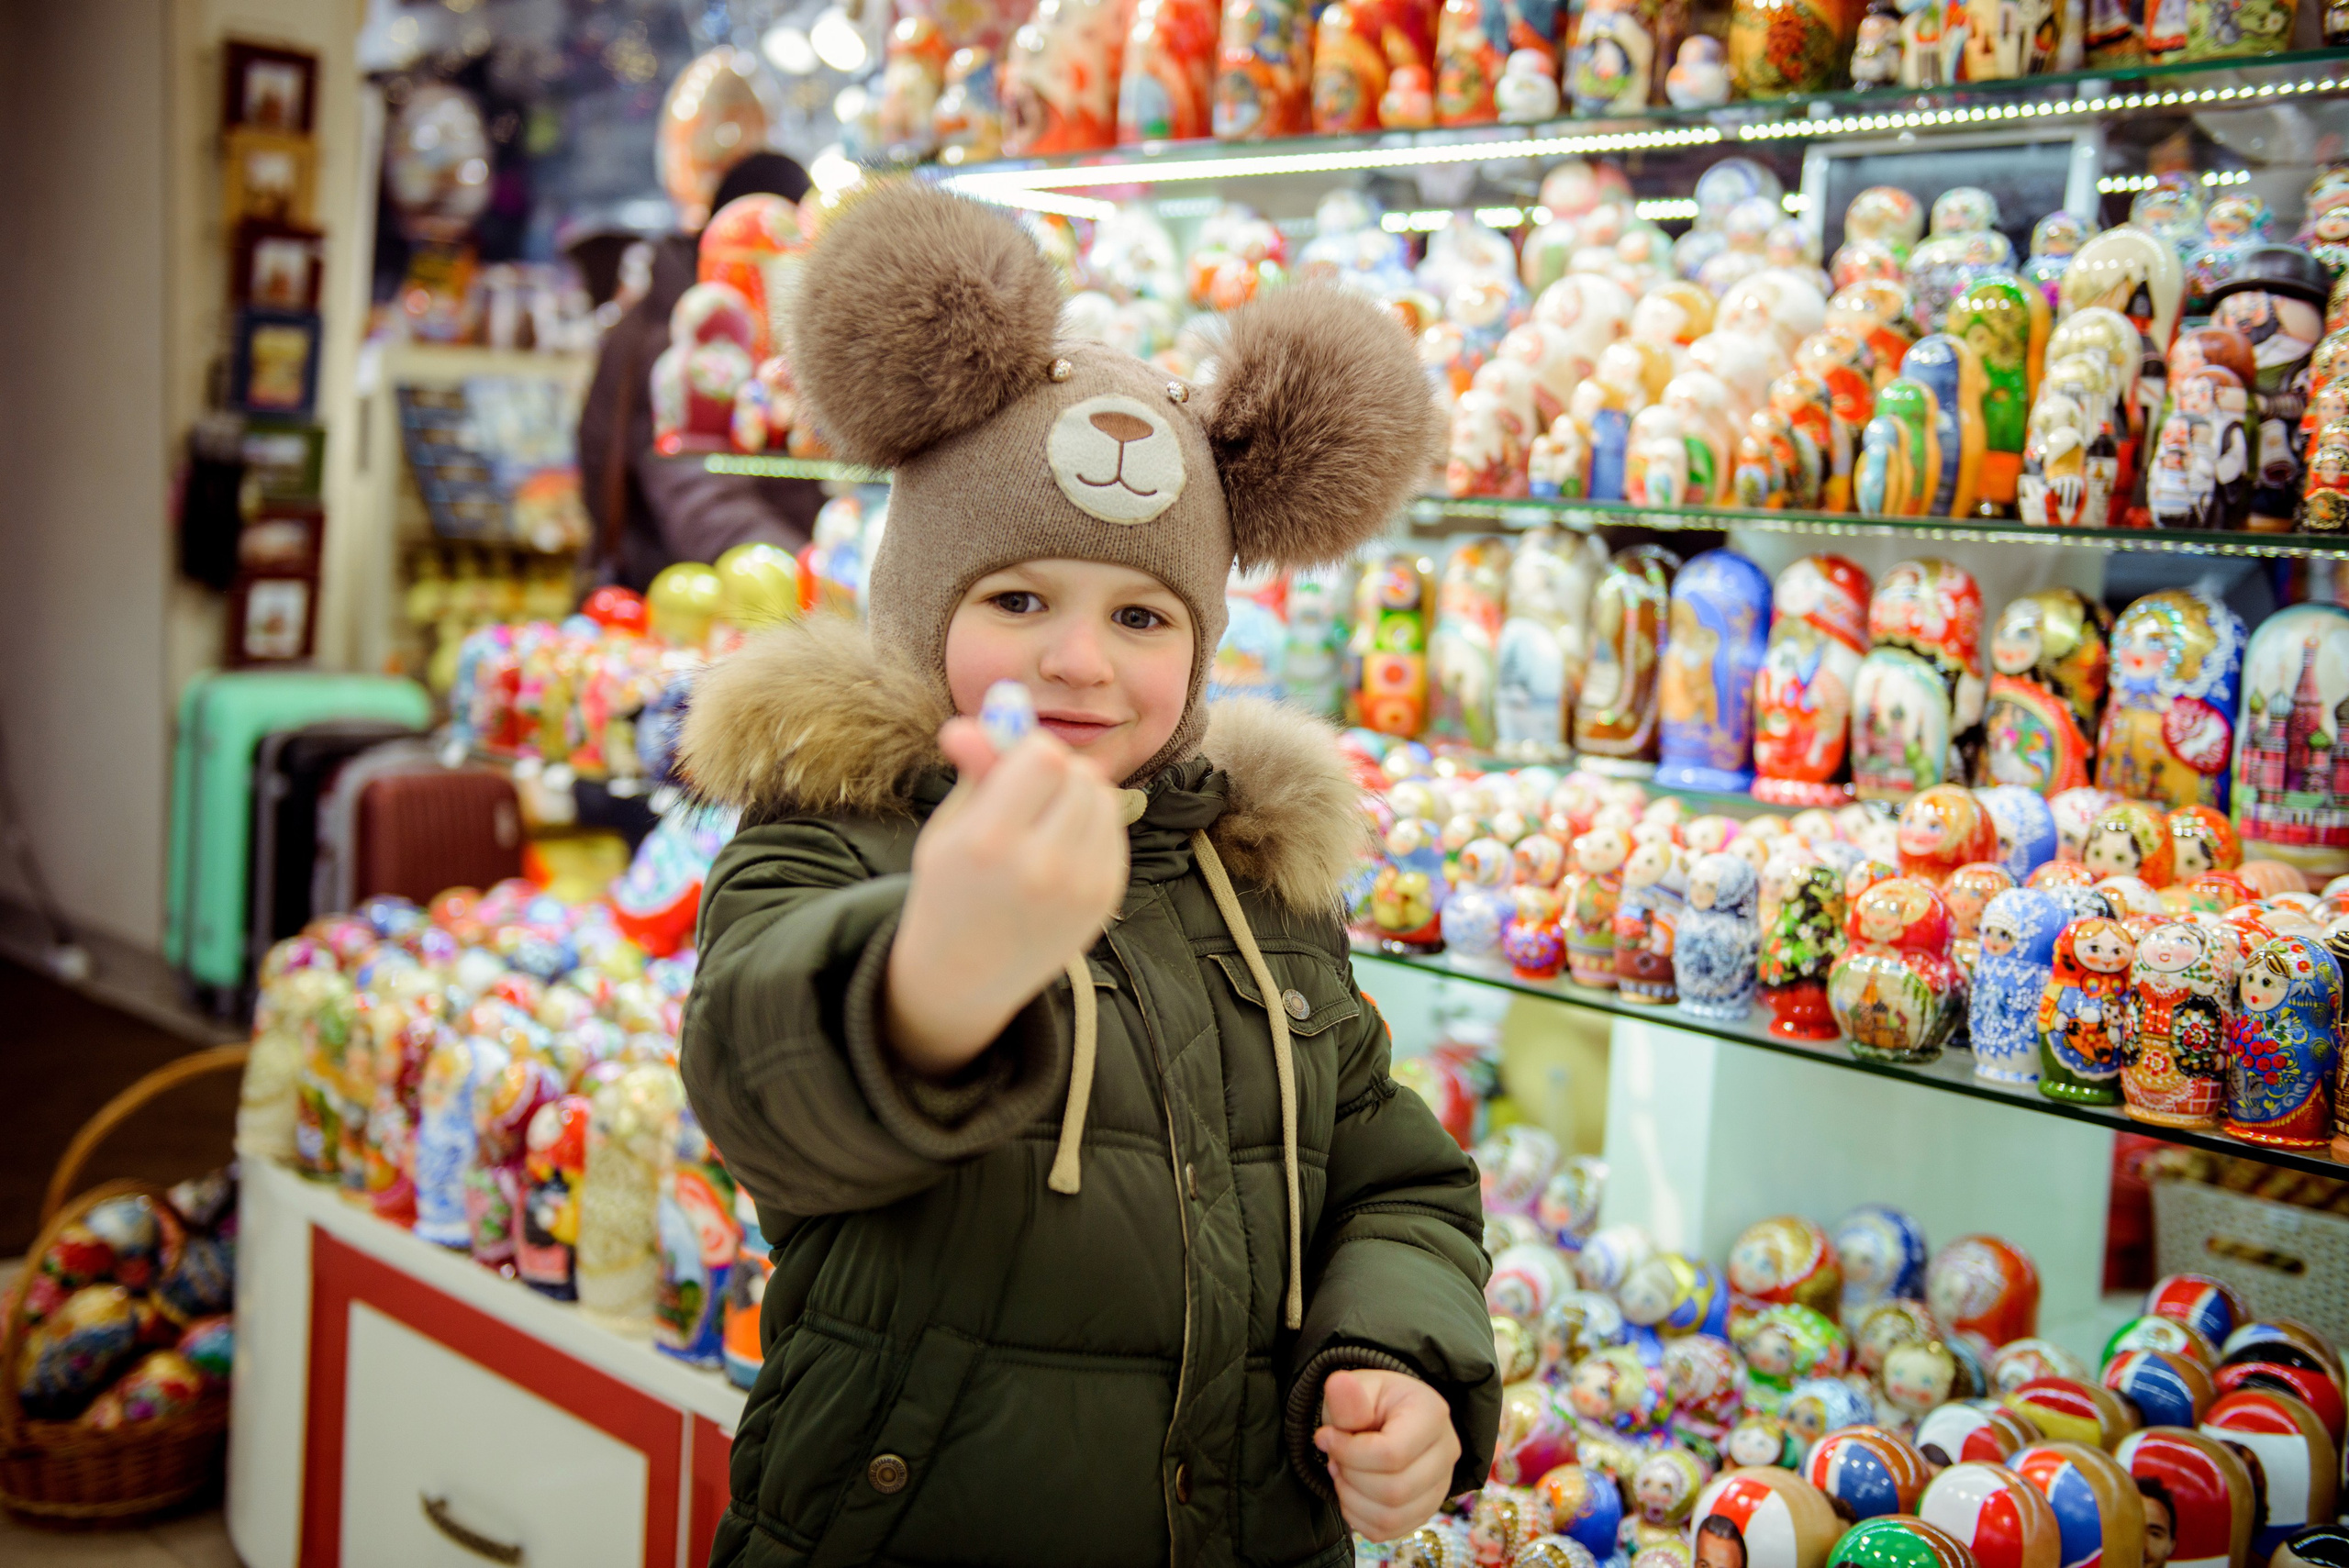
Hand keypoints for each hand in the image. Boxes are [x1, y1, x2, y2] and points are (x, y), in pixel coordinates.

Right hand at [883, 719, 1128, 1077]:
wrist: (965, 974)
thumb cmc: (951, 887)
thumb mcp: (948, 828)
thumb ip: (974, 770)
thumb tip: (982, 717)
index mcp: (988, 844)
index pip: (1045, 757)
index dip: (1031, 749)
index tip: (1013, 763)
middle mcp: (1040, 868)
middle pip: (1081, 775)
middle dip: (1057, 771)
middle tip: (1029, 792)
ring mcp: (1080, 888)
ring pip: (1105, 799)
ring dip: (1079, 794)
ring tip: (1045, 818)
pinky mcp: (1104, 899)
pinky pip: (1113, 831)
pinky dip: (1092, 825)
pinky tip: (1061, 846)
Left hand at [1315, 1369, 1459, 1542]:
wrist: (1386, 1415)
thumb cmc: (1369, 1400)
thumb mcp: (1356, 1389)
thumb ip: (1347, 1398)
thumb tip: (1338, 1383)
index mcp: (1432, 1414)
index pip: (1392, 1454)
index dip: (1349, 1453)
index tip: (1325, 1437)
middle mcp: (1447, 1452)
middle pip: (1395, 1491)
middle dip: (1351, 1477)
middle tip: (1335, 1458)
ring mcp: (1441, 1485)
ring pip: (1392, 1517)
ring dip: (1352, 1499)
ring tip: (1342, 1473)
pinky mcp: (1427, 1508)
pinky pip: (1389, 1530)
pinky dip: (1359, 1517)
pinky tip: (1352, 1491)